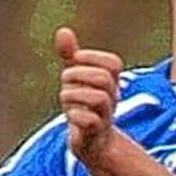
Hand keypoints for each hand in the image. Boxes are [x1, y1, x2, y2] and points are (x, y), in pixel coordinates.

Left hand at [56, 26, 123, 161]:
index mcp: (112, 82)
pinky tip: (70, 116)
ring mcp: (106, 117)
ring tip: (65, 99)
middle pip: (103, 79)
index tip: (76, 61)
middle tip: (65, 81)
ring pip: (97, 99)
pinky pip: (89, 121)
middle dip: (77, 75)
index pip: (113, 63)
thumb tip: (63, 31)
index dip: (92, 57)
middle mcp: (112, 99)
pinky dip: (75, 115)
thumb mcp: (76, 78)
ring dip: (73, 95)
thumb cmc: (84, 106)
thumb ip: (70, 55)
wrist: (94, 144)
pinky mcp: (96, 134)